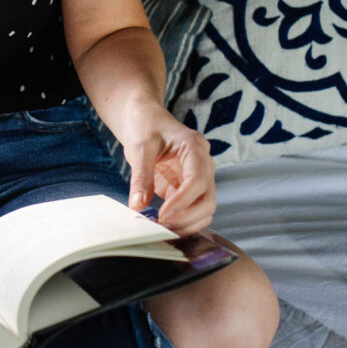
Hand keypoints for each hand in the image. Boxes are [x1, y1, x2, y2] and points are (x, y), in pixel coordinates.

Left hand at [123, 106, 215, 236]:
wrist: (144, 118)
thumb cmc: (144, 125)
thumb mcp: (139, 146)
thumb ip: (141, 176)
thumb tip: (138, 206)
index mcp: (195, 147)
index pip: (198, 180)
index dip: (183, 202)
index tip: (162, 215)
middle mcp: (203, 164)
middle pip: (208, 199)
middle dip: (188, 218)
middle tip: (161, 227)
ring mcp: (197, 178)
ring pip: (204, 209)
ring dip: (186, 224)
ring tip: (161, 229)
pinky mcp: (186, 188)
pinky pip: (190, 210)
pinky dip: (180, 222)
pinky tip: (162, 226)